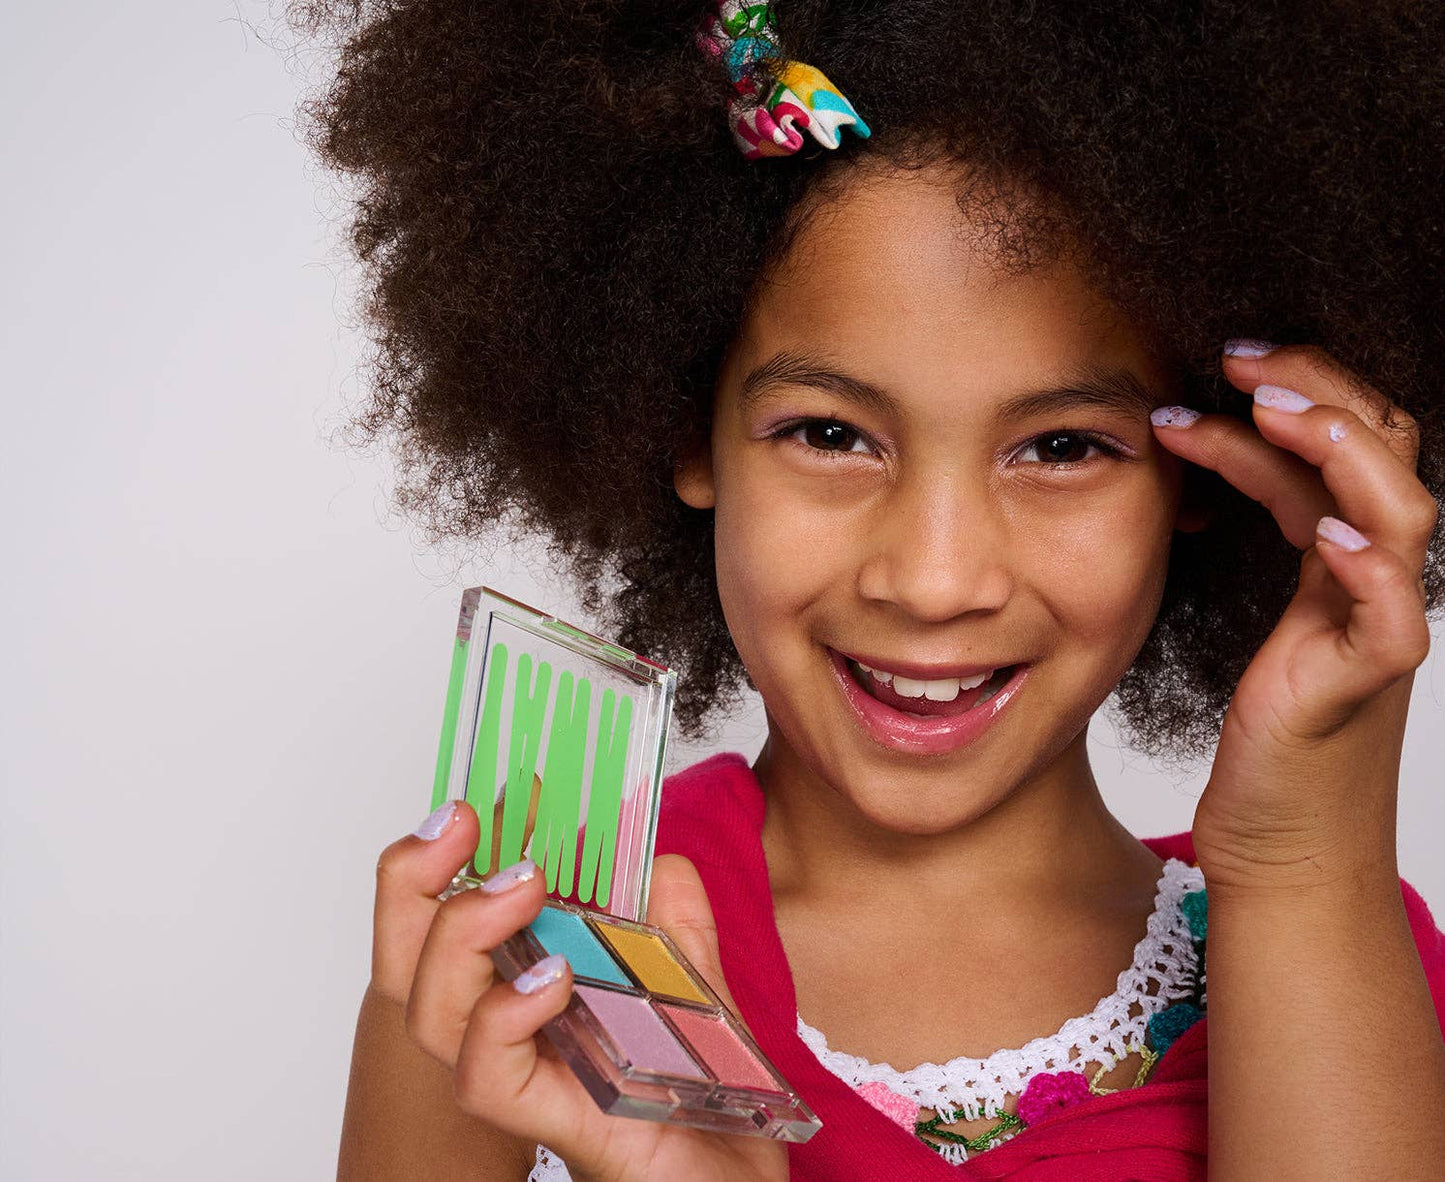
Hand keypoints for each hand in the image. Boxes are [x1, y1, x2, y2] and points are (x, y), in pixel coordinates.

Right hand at [372, 802, 788, 1181]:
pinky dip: (504, 1018)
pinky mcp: (560, 1120)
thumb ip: (675, 928)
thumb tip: (658, 861)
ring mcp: (527, 1078)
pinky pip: (487, 1078)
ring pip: (429, 1014)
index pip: (441, 924)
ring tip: (523, 888)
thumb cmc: (706, 1104)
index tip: (468, 806)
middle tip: (463, 825)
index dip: (434, 861)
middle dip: (411, 882)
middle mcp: (508, 1036)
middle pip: (406, 962)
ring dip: (461, 934)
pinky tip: (551, 980)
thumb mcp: (696, 992)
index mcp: (529, 994)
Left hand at [1149, 343, 1436, 893]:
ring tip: (1265, 407)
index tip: (1218, 361)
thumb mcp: (1253, 613)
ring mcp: (1380, 627)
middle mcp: (1372, 580)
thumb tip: (1194, 464)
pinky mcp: (1367, 681)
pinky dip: (1367, 563)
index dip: (1292, 390)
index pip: (1342, 442)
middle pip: (1384, 449)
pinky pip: (1392, 611)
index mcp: (1343, 558)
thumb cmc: (1262, 734)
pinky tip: (1325, 533)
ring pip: (1400, 509)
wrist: (1283, 845)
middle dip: (1316, 388)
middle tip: (1233, 356)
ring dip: (1337, 446)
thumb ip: (1251, 538)